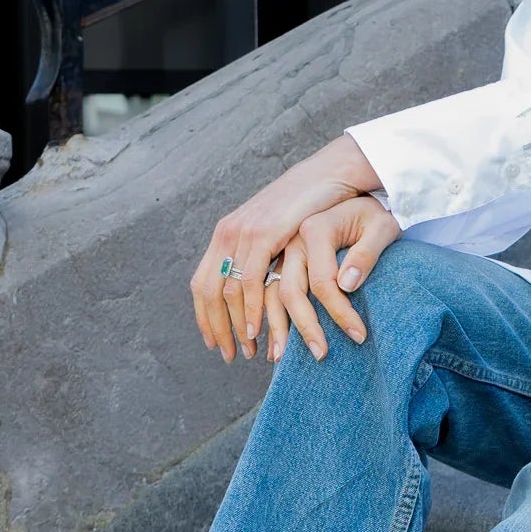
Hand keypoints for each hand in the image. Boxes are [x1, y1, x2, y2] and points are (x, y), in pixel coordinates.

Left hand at [191, 136, 382, 360]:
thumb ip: (261, 254)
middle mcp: (227, 233)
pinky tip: (257, 329)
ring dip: (234, 326)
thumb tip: (255, 284)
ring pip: (225, 290)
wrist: (328, 175)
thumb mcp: (276, 232)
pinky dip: (251, 310)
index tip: (215, 342)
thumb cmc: (310, 205)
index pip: (202, 283)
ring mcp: (243, 232)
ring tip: (247, 350)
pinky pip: (249, 281)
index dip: (205, 317)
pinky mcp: (263, 234)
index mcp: (226, 233)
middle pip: (206, 291)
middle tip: (228, 356)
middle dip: (216, 329)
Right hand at [264, 196, 402, 362]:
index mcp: (314, 229)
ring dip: (272, 327)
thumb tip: (347, 285)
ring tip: (279, 358)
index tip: (358, 335)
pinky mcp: (276, 259)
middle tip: (320, 355)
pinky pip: (263, 290)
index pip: (323, 281)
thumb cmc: (373, 215)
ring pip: (266, 293)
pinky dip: (261, 315)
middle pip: (288, 290)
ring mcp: (279, 250)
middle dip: (303, 327)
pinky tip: (267, 339)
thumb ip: (366, 254)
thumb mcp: (381, 228)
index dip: (340, 312)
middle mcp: (291, 240)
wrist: (356, 195)